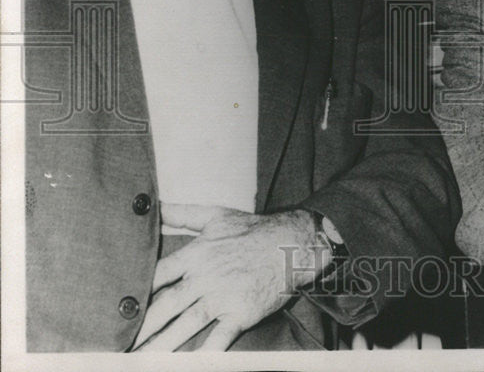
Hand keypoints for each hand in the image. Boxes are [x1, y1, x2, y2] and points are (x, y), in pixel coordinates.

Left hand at [131, 203, 316, 351]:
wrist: (293, 243)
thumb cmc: (253, 229)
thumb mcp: (215, 215)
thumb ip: (180, 214)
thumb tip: (151, 206)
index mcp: (196, 254)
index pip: (156, 275)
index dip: (133, 292)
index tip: (113, 309)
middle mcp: (205, 277)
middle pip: (165, 306)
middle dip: (139, 328)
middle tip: (115, 344)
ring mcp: (223, 297)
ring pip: (185, 326)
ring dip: (160, 347)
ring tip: (139, 361)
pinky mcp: (241, 313)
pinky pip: (219, 338)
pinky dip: (206, 354)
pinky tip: (191, 365)